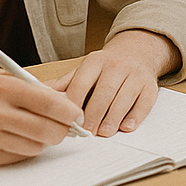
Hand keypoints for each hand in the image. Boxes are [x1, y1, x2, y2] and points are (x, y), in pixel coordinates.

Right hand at [0, 68, 82, 166]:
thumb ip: (30, 89)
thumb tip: (67, 101)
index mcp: (2, 88)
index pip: (50, 103)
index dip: (70, 111)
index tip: (77, 114)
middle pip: (47, 129)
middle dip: (63, 131)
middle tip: (67, 128)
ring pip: (34, 146)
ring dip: (43, 141)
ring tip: (40, 131)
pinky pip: (16, 157)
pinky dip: (24, 150)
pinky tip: (19, 139)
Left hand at [45, 29, 177, 135]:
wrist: (138, 52)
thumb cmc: (106, 68)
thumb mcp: (84, 71)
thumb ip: (63, 85)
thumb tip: (35, 94)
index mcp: (95, 61)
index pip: (81, 84)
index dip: (74, 105)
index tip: (67, 122)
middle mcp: (117, 65)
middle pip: (104, 93)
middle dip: (94, 115)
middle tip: (86, 133)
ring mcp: (135, 74)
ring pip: (124, 98)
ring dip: (113, 118)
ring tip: (104, 133)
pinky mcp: (150, 85)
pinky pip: (144, 102)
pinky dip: (135, 116)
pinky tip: (126, 127)